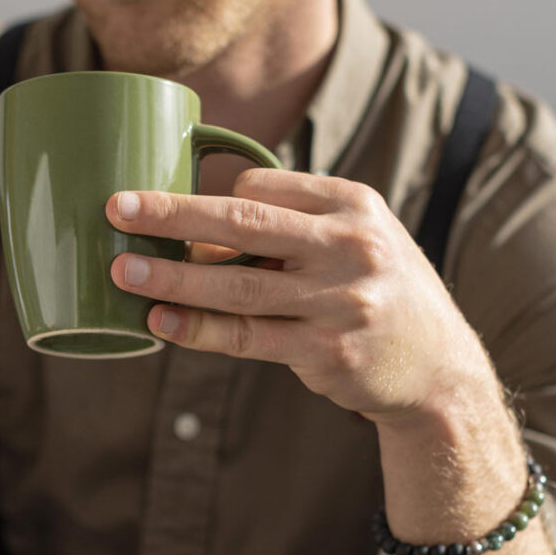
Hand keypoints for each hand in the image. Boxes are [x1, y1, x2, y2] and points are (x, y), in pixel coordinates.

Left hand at [107, 168, 493, 423]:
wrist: (438, 368)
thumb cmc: (377, 293)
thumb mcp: (355, 240)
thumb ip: (291, 226)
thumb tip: (194, 228)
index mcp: (354, 204)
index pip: (262, 186)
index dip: (207, 198)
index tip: (157, 209)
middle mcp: (352, 246)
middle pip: (244, 222)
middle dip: (173, 214)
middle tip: (117, 207)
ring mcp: (340, 301)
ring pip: (237, 286)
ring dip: (172, 279)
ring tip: (122, 272)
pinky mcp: (326, 351)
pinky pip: (246, 337)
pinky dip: (198, 330)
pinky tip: (160, 323)